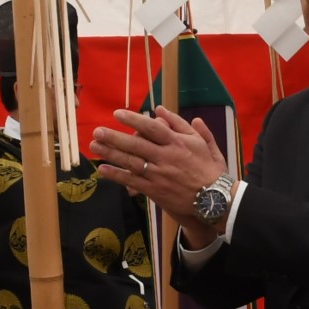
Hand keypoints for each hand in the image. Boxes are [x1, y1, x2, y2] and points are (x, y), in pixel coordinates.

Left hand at [90, 106, 227, 228]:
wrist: (214, 199)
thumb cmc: (210, 169)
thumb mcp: (202, 142)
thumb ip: (182, 124)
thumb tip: (161, 110)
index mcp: (178, 143)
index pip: (151, 128)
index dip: (133, 120)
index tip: (117, 114)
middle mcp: (166, 157)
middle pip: (136, 145)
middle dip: (114, 137)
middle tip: (97, 131)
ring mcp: (159, 175)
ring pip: (131, 162)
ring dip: (110, 154)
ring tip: (94, 146)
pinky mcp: (155, 190)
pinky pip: (132, 181)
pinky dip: (117, 175)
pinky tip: (102, 169)